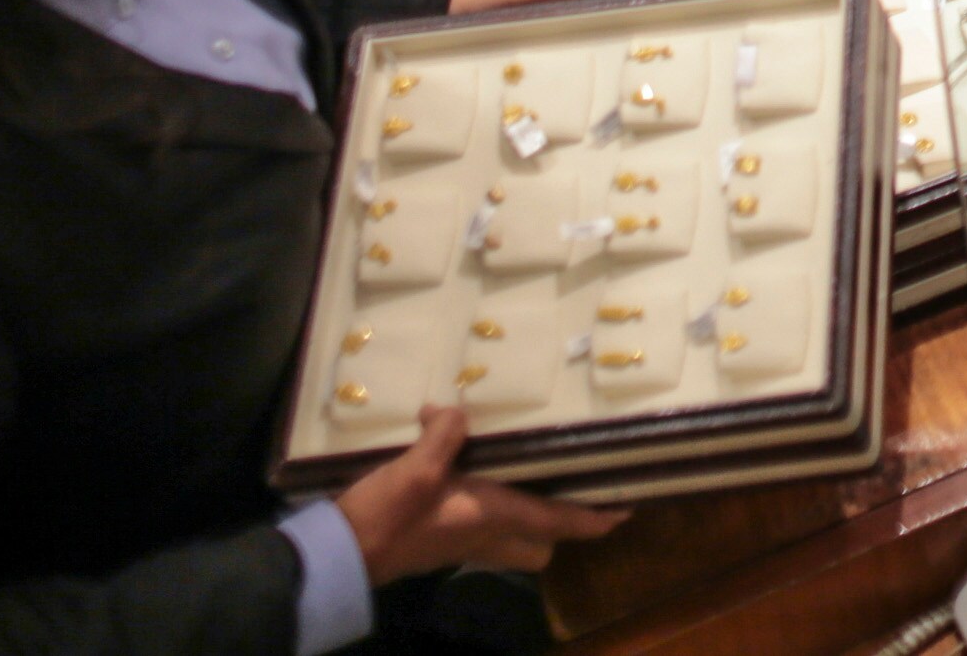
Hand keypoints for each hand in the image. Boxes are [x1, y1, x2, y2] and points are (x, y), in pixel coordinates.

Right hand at [337, 409, 626, 586]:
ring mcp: (460, 544)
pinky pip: (481, 529)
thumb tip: (455, 411)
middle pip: (540, 543)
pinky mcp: (438, 542)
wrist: (341, 556)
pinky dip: (489, 505)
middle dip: (561, 524)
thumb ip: (443, 434)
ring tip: (525, 473)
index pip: (558, 521)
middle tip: (569, 486)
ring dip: (526, 515)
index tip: (625, 508)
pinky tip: (468, 473)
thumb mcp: (415, 468)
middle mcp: (484, 537)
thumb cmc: (386, 517)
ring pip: (512, 538)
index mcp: (492, 517)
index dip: (594, 517)